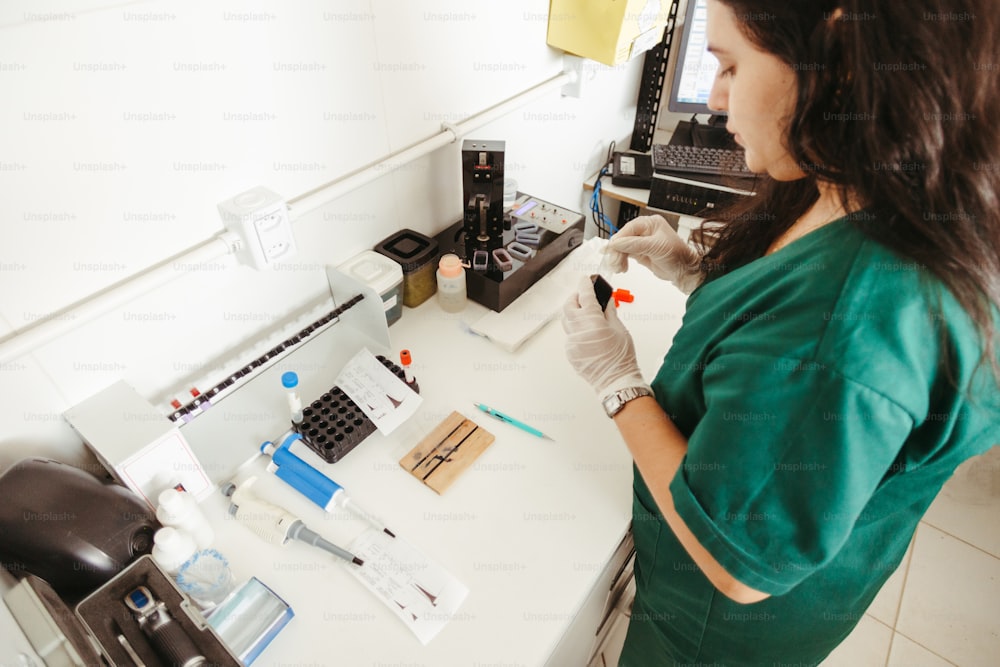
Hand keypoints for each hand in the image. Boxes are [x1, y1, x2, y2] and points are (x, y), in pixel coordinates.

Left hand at [562, 276, 649, 400]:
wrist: (615, 380)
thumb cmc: (621, 357)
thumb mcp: (620, 329)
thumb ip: (610, 311)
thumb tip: (606, 300)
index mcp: (592, 321)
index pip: (585, 295)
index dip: (585, 284)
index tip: (586, 279)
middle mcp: (578, 330)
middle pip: (569, 305)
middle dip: (575, 297)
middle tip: (583, 295)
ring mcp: (571, 342)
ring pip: (567, 320)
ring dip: (573, 313)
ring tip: (585, 313)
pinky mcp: (569, 351)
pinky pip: (569, 335)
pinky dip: (576, 329)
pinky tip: (587, 332)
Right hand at [604, 215, 702, 293]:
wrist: (683, 271)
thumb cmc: (677, 255)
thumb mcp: (655, 247)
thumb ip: (634, 244)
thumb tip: (616, 243)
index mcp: (650, 223)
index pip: (628, 229)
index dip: (618, 240)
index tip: (611, 250)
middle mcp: (645, 231)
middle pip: (623, 238)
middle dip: (617, 251)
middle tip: (614, 263)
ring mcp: (641, 242)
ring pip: (622, 247)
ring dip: (617, 258)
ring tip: (618, 268)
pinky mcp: (640, 253)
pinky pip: (625, 254)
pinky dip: (621, 261)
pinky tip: (621, 267)